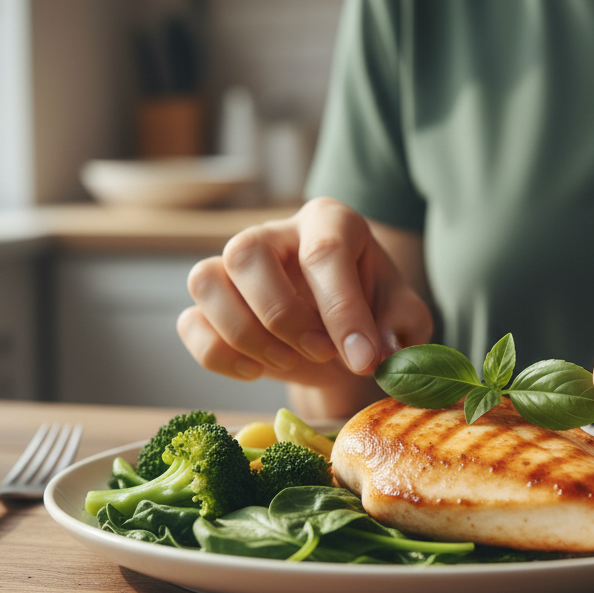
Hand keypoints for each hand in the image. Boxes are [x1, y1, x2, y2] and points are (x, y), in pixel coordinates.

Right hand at [177, 197, 432, 396]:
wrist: (342, 335)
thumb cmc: (374, 313)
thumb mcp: (403, 316)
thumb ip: (401, 326)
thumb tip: (378, 350)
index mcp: (328, 222)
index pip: (323, 252)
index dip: (342, 311)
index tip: (362, 360)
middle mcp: (275, 233)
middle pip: (246, 253)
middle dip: (281, 315)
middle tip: (320, 353)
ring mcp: (234, 265)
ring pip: (205, 280)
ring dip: (244, 334)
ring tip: (288, 361)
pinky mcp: (212, 303)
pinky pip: (190, 322)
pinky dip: (218, 355)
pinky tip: (256, 370)